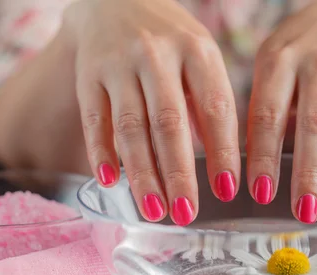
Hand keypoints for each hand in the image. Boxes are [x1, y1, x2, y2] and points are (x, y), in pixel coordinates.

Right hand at [63, 0, 239, 225]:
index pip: (215, 107)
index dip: (222, 152)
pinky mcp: (88, 75)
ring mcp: (118, 64)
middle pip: (169, 123)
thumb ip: (208, 102)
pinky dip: (101, 153)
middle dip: (179, 173)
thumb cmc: (167, 39)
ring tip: (153, 209)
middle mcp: (157, 54)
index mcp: (196, 50)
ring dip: (142, 174)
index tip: (227, 190)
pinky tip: (110, 182)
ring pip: (130, 127)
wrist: (113, 0)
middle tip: (186, 212)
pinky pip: (93, 119)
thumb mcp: (198, 56)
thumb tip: (219, 163)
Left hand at [247, 0, 316, 222]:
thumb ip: (263, 109)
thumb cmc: (296, 53)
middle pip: (315, 124)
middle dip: (309, 172)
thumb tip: (251, 167)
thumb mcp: (269, 68)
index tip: (261, 193)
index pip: (269, 114)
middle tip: (304, 211)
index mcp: (279, 61)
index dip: (265, 156)